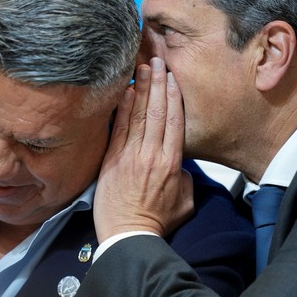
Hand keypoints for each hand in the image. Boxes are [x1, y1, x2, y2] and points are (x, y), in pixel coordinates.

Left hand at [93, 57, 193, 242]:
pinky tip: (123, 90)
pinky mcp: (111, 160)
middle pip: (156, 111)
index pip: (174, 121)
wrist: (128, 236)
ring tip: (142, 67)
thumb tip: (179, 163)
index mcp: (172, 163)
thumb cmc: (156, 221)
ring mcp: (130, 156)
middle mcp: (152, 154)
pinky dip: (121, 107)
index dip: (173, 96)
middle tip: (157, 60)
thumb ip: (185, 176)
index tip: (172, 77)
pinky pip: (118, 128)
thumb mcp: (185, 200)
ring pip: (137, 115)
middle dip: (157, 83)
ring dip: (140, 88)